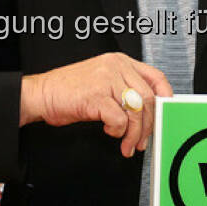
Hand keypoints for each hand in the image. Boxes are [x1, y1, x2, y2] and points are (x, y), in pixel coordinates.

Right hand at [20, 53, 171, 156]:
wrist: (41, 94)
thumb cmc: (68, 91)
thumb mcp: (102, 82)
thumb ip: (124, 89)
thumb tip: (147, 112)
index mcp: (119, 61)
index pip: (155, 76)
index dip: (165, 96)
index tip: (165, 112)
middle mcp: (115, 67)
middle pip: (147, 98)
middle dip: (147, 125)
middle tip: (141, 140)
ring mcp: (105, 79)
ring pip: (135, 111)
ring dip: (133, 133)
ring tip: (127, 144)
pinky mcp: (96, 96)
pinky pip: (119, 119)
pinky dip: (117, 131)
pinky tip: (109, 131)